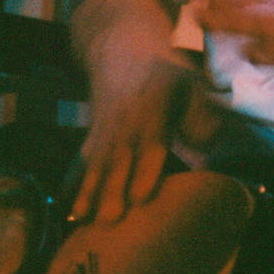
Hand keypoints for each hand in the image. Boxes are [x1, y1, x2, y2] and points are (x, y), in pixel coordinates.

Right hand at [70, 49, 194, 225]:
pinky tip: (60, 206)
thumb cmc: (166, 75)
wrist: (124, 53)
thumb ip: (201, 117)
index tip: (139, 199)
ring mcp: (103, 135)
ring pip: (94, 167)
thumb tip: (212, 142)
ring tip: (79, 218)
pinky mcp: (89, 139)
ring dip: (86, 193)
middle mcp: (125, 130)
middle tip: (108, 220)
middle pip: (118, 166)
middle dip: (112, 193)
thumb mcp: (191, 86)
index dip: (144, 174)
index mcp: (153, 118)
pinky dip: (68, 183)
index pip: (149, 151)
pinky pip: (77, 163)